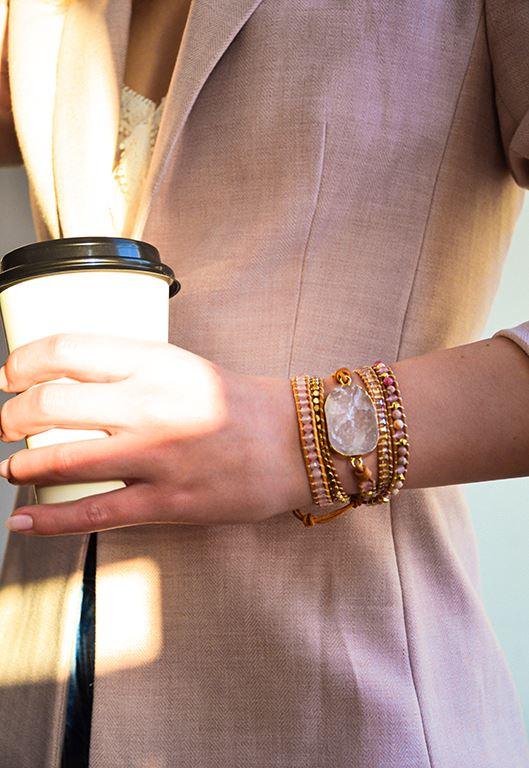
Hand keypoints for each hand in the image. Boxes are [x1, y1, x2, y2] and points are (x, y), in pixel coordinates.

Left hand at [0, 334, 310, 534]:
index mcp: (155, 361)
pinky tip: (22, 521)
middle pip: (51, 404)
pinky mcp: (168, 502)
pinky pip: (94, 512)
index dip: (21, 362)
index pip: (66, 349)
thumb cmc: (239, 403)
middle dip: (11, 418)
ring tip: (12, 470)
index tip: (8, 375)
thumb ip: (131, 370)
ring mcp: (157, 455)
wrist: (295, 443)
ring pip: (61, 459)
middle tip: (5, 425)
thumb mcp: (184, 366)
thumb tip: (70, 383)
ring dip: (21, 467)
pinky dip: (49, 520)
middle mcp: (150, 402)